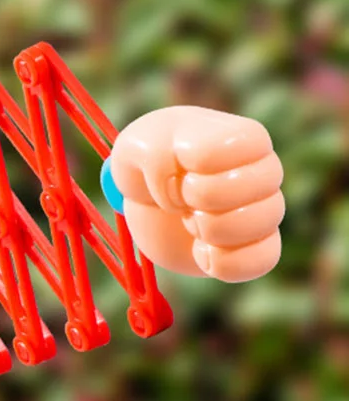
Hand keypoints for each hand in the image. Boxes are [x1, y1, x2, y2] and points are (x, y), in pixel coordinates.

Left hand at [109, 106, 284, 281]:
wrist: (152, 201)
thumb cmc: (149, 165)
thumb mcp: (134, 146)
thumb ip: (153, 154)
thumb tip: (176, 186)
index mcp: (245, 138)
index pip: (223, 151)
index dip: (188, 166)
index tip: (179, 167)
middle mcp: (265, 171)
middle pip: (245, 189)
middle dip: (197, 198)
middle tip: (183, 197)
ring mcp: (265, 211)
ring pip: (257, 226)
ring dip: (207, 230)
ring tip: (190, 220)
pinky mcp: (256, 248)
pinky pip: (261, 261)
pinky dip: (221, 263)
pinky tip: (200, 250)